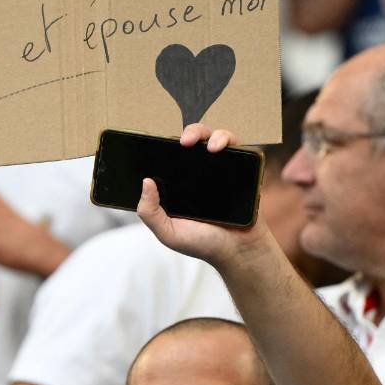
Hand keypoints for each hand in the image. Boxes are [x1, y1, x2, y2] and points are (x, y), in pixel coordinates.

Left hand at [135, 124, 268, 268]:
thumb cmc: (203, 244)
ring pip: (210, 138)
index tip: (154, 139)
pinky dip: (226, 139)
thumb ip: (150, 212)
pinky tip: (218, 147)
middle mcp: (197, 174)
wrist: (239, 252)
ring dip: (204, 132)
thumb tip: (145, 182)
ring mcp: (218, 170)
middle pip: (190, 142)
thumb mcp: (168, 232)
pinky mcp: (239, 169)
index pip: (168, 157)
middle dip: (186, 133)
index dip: (160, 145)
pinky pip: (234, 145)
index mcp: (177, 185)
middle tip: (182, 142)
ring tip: (201, 144)